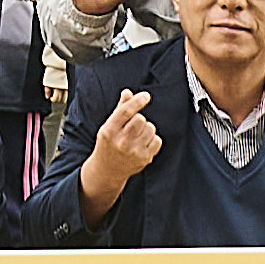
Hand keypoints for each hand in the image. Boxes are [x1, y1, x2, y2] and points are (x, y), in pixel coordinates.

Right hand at [78, 86, 161, 216]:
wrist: (107, 170)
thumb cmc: (109, 144)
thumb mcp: (109, 126)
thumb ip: (120, 109)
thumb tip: (128, 93)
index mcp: (109, 131)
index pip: (125, 112)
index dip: (137, 101)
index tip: (146, 96)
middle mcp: (121, 142)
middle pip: (140, 119)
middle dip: (140, 118)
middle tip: (134, 125)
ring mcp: (133, 152)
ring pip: (150, 128)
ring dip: (147, 129)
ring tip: (138, 136)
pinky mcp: (144, 159)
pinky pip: (157, 140)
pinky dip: (153, 139)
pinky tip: (143, 143)